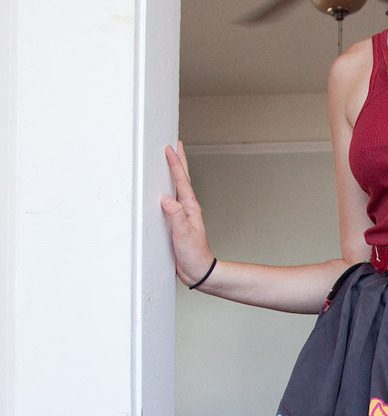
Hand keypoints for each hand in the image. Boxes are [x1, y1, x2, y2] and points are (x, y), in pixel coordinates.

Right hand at [161, 141, 213, 286]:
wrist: (198, 271)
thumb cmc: (194, 254)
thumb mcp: (184, 234)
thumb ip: (176, 216)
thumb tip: (166, 199)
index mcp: (190, 208)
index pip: (181, 181)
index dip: (175, 164)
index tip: (169, 148)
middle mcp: (187, 208)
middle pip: (182, 179)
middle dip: (178, 160)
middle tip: (174, 144)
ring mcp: (182, 214)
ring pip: (176, 187)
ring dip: (173, 172)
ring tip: (170, 159)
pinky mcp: (176, 221)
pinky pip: (170, 199)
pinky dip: (167, 188)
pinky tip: (162, 188)